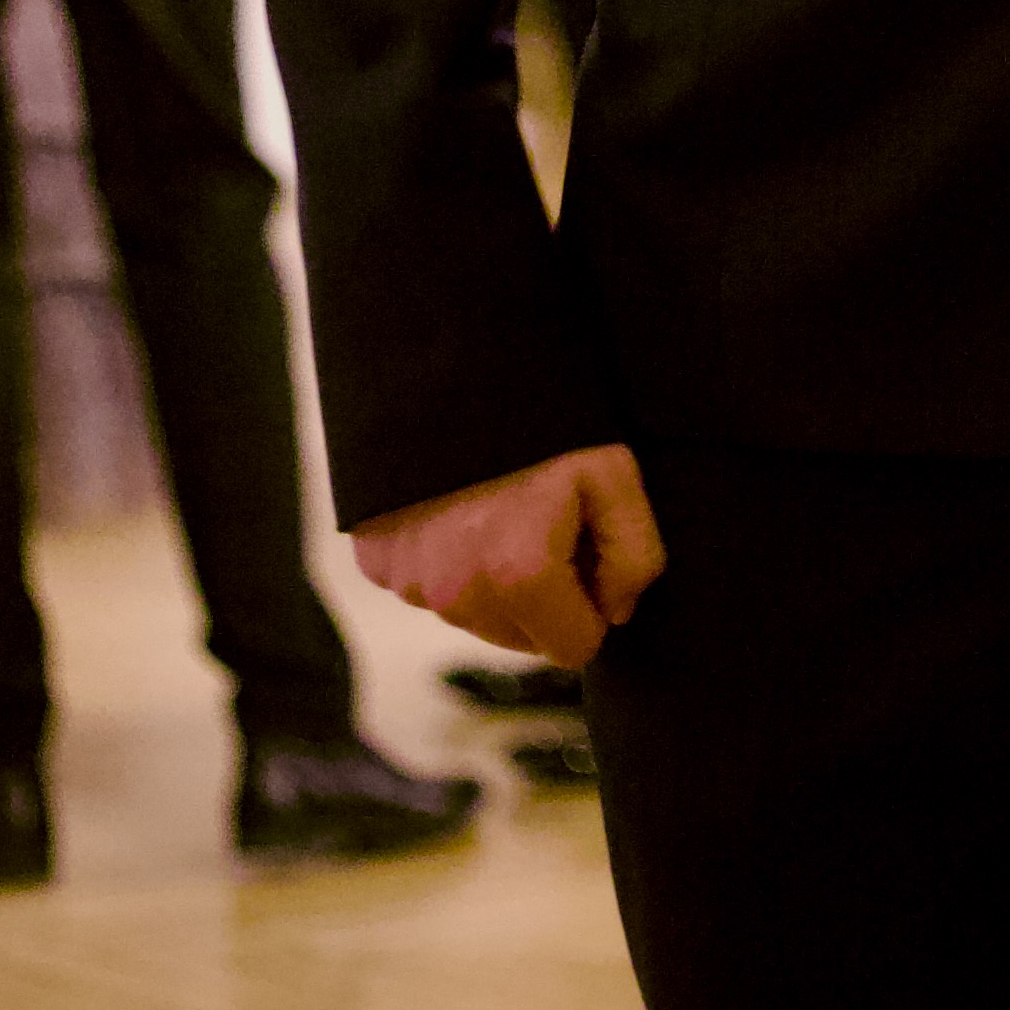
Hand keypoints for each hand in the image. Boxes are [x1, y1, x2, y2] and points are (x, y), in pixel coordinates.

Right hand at [352, 447, 666, 666]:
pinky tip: (458, 508)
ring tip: (500, 508)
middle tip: (544, 522)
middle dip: (543, 596)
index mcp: (519, 578)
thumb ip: (635, 555)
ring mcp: (407, 581)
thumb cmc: (541, 416)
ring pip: (474, 616)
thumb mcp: (614, 472)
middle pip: (522, 638)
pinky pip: (427, 587)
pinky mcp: (375, 562)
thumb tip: (615, 609)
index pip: (574, 648)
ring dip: (493, 581)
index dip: (592, 604)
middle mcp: (455, 595)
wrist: (443, 360)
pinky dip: (446, 561)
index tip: (586, 552)